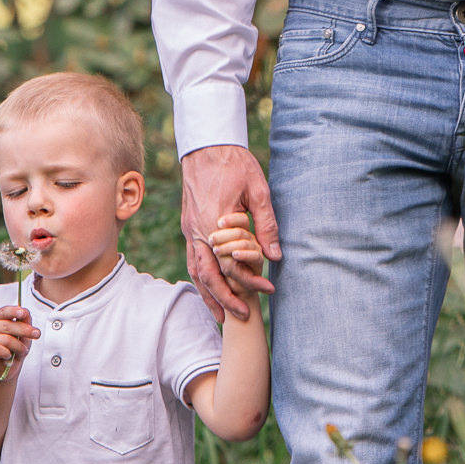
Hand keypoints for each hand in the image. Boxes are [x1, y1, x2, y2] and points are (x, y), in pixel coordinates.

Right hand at [0, 305, 36, 383]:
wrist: (5, 369)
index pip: (4, 311)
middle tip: (36, 334)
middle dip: (24, 330)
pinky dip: (7, 353)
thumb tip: (27, 314)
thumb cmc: (14, 349)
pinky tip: (9, 356)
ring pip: (5, 339)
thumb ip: (25, 324)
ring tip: (23, 352)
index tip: (24, 313)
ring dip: (19, 347)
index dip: (14, 311)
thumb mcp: (23, 336)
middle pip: (7, 325)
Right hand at [181, 144, 279, 321]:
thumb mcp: (257, 190)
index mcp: (215, 224)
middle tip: (240, 317)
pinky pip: (192, 259)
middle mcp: (198, 231)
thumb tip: (275, 255)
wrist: (206, 146)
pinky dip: (200, 278)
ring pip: (196, 271)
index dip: (249, 281)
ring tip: (220, 314)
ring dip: (208, 294)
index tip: (268, 290)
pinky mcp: (188, 226)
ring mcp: (190, 230)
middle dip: (224, 299)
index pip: (231, 264)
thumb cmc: (235, 165)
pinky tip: (208, 287)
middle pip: (209, 276)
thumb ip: (266, 223)